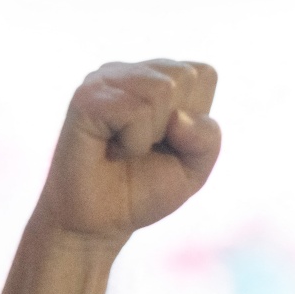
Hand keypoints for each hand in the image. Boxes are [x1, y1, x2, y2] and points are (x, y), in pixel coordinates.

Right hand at [30, 59, 221, 243]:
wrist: (101, 222)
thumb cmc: (144, 189)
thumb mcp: (194, 167)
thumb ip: (207, 139)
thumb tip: (178, 117)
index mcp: (161, 76)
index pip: (205, 74)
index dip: (197, 120)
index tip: (169, 141)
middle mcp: (133, 71)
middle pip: (184, 76)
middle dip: (175, 126)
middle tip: (145, 147)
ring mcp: (106, 78)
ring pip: (161, 89)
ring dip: (151, 135)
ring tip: (126, 148)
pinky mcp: (87, 97)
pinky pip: (134, 110)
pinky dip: (132, 143)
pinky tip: (111, 149)